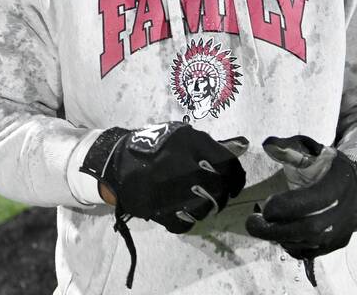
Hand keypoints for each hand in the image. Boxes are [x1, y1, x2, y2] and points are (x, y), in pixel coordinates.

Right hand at [81, 122, 247, 232]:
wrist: (115, 161)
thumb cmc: (153, 146)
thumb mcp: (179, 135)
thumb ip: (208, 145)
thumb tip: (241, 147)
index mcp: (190, 142)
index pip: (227, 163)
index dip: (236, 178)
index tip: (235, 185)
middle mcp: (183, 164)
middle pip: (218, 188)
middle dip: (221, 196)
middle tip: (218, 197)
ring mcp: (170, 188)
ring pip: (204, 208)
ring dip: (205, 209)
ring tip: (199, 204)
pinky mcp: (158, 208)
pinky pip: (185, 222)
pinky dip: (187, 220)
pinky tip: (182, 212)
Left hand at [245, 135, 356, 285]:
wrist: (354, 186)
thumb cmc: (324, 165)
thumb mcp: (310, 150)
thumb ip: (289, 147)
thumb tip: (268, 144)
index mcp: (339, 181)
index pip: (315, 199)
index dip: (288, 205)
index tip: (265, 205)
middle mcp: (346, 209)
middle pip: (311, 228)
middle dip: (278, 229)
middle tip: (252, 224)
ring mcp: (343, 229)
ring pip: (311, 243)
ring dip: (281, 238)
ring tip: (260, 227)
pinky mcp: (338, 243)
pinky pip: (313, 251)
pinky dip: (291, 246)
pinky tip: (276, 236)